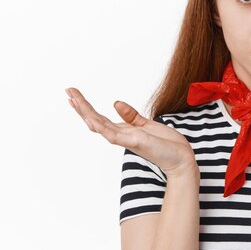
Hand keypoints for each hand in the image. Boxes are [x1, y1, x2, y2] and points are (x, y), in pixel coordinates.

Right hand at [65, 87, 196, 177]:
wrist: (182, 158)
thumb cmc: (166, 144)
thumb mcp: (146, 124)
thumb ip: (131, 116)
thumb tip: (115, 103)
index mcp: (123, 131)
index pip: (99, 117)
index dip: (86, 107)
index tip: (73, 94)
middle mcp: (121, 136)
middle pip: (95, 120)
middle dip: (81, 106)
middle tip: (68, 91)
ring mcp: (127, 140)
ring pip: (101, 127)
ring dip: (87, 114)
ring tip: (74, 100)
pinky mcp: (136, 142)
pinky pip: (116, 136)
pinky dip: (103, 128)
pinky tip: (92, 120)